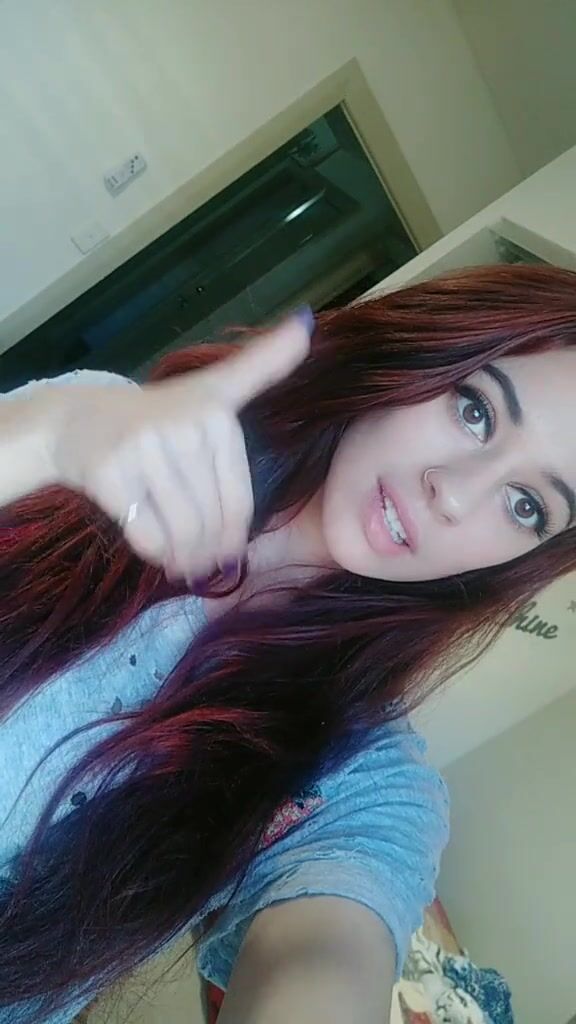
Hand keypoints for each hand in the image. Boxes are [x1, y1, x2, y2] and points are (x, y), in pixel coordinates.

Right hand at [51, 316, 310, 578]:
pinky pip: (147, 533)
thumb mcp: (211, 387)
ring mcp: (144, 448)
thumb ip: (260, 366)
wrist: (74, 420)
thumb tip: (307, 322)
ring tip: (183, 565)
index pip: (237, 499)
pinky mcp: (111, 474)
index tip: (228, 554)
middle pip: (209, 518)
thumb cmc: (153, 414)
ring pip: (181, 529)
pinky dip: (156, 554)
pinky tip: (159, 555)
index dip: (234, 537)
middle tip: (201, 565)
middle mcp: (183, 426)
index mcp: (215, 412)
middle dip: (208, 553)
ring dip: (184, 559)